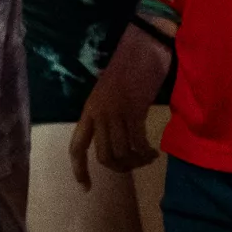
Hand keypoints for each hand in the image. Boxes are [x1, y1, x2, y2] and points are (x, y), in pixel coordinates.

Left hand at [68, 25, 168, 185]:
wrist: (145, 43)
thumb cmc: (130, 64)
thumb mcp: (112, 91)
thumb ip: (109, 113)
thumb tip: (117, 136)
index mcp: (90, 109)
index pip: (77, 146)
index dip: (79, 170)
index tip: (86, 188)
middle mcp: (99, 113)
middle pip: (103, 156)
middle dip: (120, 168)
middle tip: (135, 165)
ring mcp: (116, 111)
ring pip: (121, 153)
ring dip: (136, 162)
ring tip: (148, 158)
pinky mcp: (134, 109)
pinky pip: (138, 142)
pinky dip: (146, 152)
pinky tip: (154, 152)